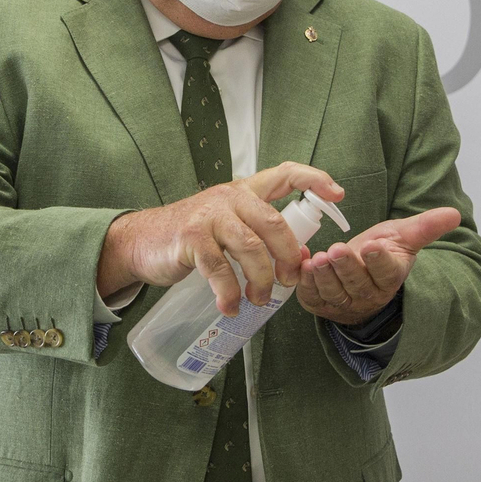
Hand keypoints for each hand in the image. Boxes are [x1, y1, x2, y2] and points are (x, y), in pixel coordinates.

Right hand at [98, 162, 344, 315]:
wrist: (142, 241)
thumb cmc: (191, 237)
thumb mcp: (229, 228)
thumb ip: (261, 237)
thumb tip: (301, 259)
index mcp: (243, 192)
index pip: (284, 174)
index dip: (314, 180)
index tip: (338, 195)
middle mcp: (228, 198)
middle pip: (273, 222)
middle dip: (288, 256)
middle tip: (288, 282)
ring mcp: (208, 216)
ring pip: (250, 247)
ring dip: (261, 279)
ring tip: (258, 298)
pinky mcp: (190, 238)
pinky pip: (219, 269)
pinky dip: (229, 293)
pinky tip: (230, 306)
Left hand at [296, 207, 461, 325]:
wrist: (356, 271)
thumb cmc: (378, 250)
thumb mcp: (401, 236)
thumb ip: (425, 226)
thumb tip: (454, 213)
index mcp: (390, 277)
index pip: (387, 272)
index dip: (379, 260)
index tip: (373, 246)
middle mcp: (368, 295)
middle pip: (357, 284)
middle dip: (347, 267)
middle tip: (337, 250)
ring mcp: (344, 303)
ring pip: (334, 293)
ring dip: (323, 276)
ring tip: (316, 259)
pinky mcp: (320, 304)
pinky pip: (311, 296)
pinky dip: (304, 281)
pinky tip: (300, 262)